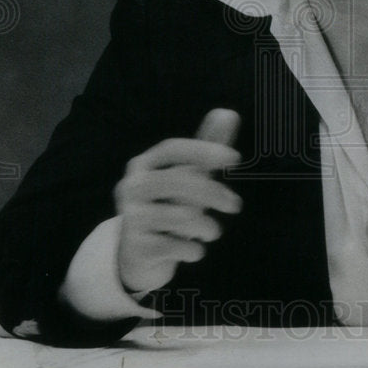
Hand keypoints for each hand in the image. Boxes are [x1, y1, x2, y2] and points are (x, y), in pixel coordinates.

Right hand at [115, 108, 242, 292]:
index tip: (234, 157)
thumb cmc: (167, 206)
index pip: (172, 149)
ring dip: (206, 227)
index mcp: (143, 165)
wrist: (138, 254)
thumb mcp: (187, 176)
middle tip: (236, 205)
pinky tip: (194, 251)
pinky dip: (193, 250)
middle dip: (214, 193)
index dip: (203, 150)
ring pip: (181, 216)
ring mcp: (131, 217)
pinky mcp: (136, 247)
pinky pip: (176, 246)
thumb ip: (207, 147)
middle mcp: (132, 187)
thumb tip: (229, 113)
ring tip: (211, 231)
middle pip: (179, 181)